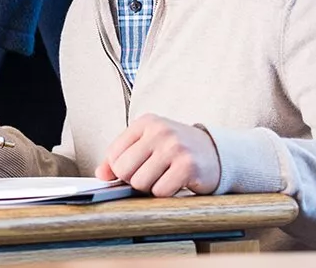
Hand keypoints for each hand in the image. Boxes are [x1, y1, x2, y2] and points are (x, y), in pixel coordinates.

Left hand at [95, 114, 221, 197]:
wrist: (215, 152)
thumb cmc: (176, 149)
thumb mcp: (147, 144)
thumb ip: (121, 156)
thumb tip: (100, 174)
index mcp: (145, 122)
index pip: (113, 154)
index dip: (120, 169)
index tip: (135, 169)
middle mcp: (159, 131)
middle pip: (124, 170)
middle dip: (134, 180)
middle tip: (150, 175)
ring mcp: (174, 147)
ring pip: (140, 183)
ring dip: (151, 187)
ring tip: (164, 177)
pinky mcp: (187, 166)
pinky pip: (161, 191)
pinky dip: (166, 192)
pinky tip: (175, 182)